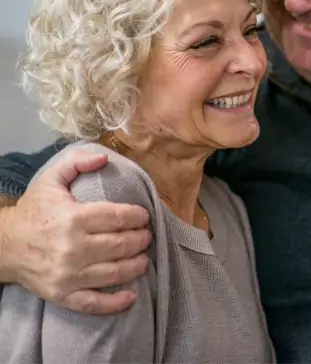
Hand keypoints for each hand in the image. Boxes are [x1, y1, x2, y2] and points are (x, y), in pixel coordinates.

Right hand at [0, 149, 151, 313]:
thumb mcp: (51, 180)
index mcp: (73, 218)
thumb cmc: (33, 211)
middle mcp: (73, 248)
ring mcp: (68, 275)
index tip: (143, 216)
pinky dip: (116, 302)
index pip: (119, 217)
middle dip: (141, 239)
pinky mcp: (62, 295)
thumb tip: (104, 156)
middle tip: (146, 236)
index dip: (138, 216)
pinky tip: (132, 296)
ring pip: (115, 273)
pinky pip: (94, 303)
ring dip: (137, 265)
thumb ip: (77, 163)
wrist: (3, 246)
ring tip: (144, 258)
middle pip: (122, 245)